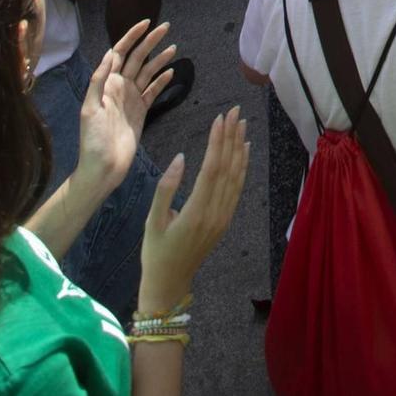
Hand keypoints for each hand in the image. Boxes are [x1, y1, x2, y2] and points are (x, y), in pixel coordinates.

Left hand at [77, 20, 177, 198]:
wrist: (103, 167)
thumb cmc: (93, 140)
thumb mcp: (90, 109)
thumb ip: (99, 81)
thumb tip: (110, 54)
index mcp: (107, 83)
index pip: (120, 52)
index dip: (132, 36)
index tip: (146, 23)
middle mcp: (120, 87)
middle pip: (138, 58)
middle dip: (151, 41)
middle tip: (166, 27)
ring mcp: (132, 98)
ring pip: (148, 72)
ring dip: (160, 59)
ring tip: (174, 47)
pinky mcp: (141, 111)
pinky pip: (153, 91)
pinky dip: (162, 81)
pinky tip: (171, 72)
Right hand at [138, 108, 249, 316]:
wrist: (169, 285)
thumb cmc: (156, 253)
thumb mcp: (153, 221)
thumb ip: (166, 188)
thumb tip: (180, 158)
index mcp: (195, 212)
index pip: (212, 168)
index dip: (217, 141)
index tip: (220, 118)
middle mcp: (215, 213)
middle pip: (227, 168)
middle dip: (232, 137)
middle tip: (236, 111)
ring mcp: (223, 218)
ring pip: (235, 176)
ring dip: (239, 148)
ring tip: (242, 124)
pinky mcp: (225, 221)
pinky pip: (237, 189)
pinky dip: (242, 167)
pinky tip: (243, 152)